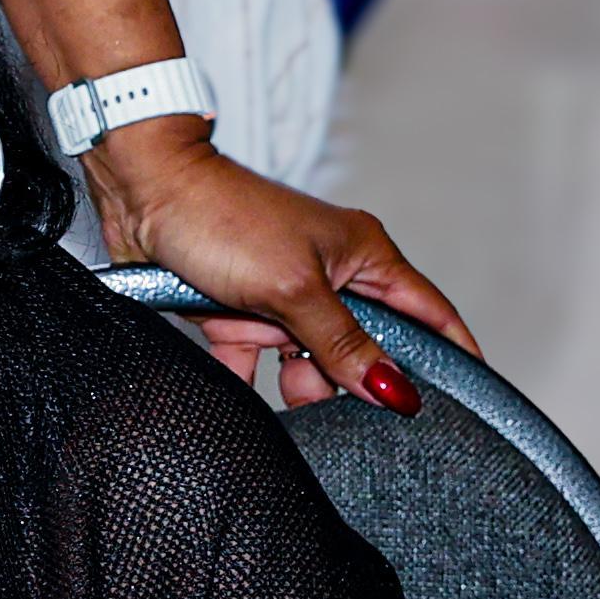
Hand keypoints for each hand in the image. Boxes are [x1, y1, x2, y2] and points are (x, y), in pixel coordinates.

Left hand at [83, 127, 469, 413]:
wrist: (138, 191)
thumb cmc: (218, 214)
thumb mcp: (292, 289)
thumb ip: (343, 344)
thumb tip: (394, 390)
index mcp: (363, 258)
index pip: (429, 316)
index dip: (451, 358)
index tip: (461, 407)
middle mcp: (330, 276)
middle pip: (364, 350)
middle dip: (345, 376)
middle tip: (319, 383)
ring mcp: (284, 295)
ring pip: (306, 361)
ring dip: (287, 373)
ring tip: (264, 356)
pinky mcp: (237, 310)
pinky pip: (251, 359)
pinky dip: (242, 372)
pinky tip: (236, 381)